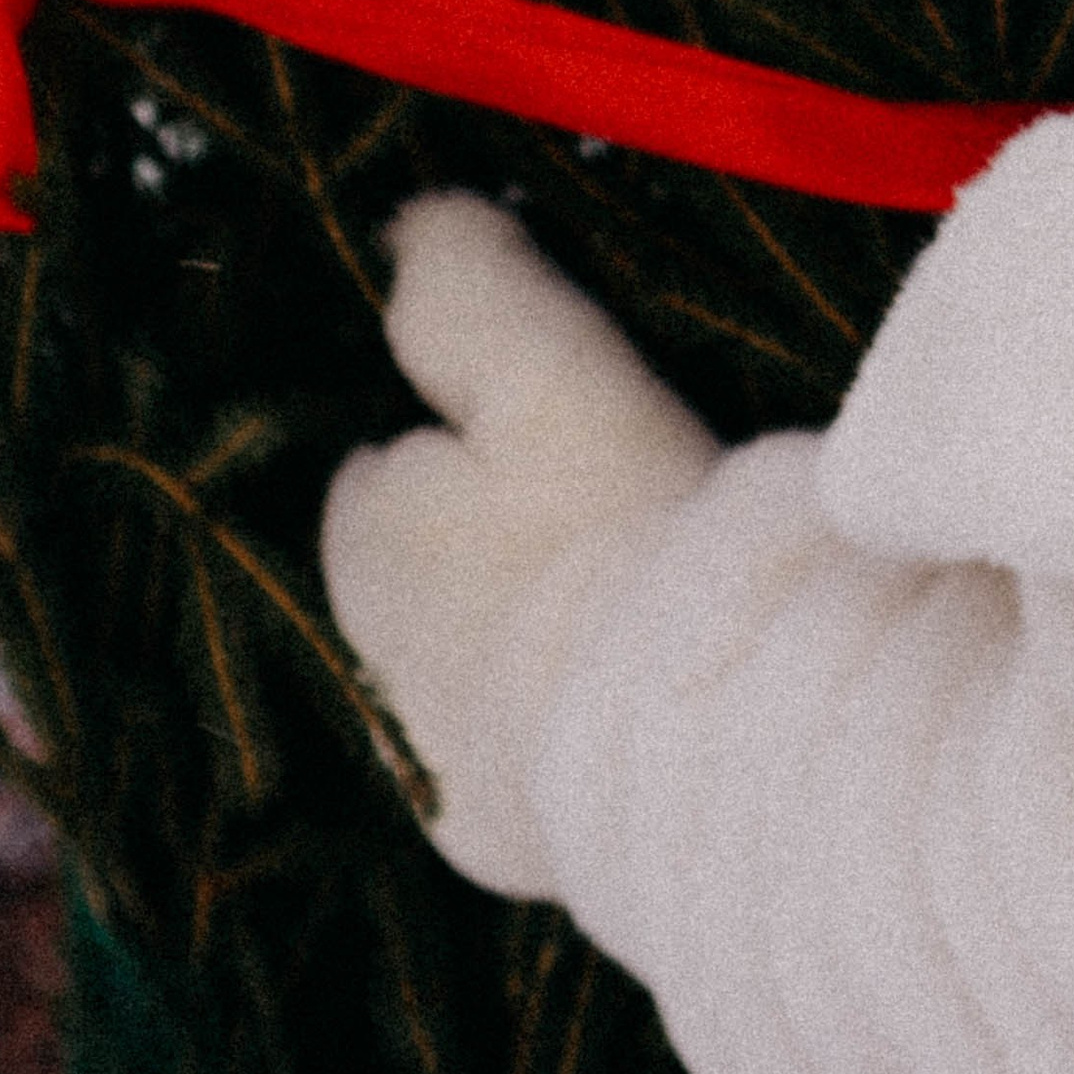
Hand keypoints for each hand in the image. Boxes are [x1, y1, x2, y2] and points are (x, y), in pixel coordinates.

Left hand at [321, 191, 716, 896]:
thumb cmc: (623, 527)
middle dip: (476, 552)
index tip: (540, 431)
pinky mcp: (506, 850)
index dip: (458, 440)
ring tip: (629, 611)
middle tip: (597, 515)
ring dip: (518, 648)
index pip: (378, 473)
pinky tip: (643, 708)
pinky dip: (562, 737)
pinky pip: (521, 771)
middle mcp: (370, 663)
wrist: (709, 747)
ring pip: (465, 678)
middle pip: (415, 580)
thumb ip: (461, 281)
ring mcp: (437, 770)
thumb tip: (406, 224)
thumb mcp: (546, 361)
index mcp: (365, 537)